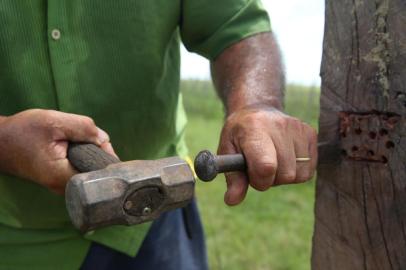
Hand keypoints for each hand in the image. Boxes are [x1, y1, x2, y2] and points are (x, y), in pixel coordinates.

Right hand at [0, 109, 116, 193]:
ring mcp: (62, 185)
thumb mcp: (54, 122)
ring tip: (79, 140)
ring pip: (89, 170)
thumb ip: (83, 128)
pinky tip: (74, 146)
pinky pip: (81, 169)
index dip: (107, 157)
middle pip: (96, 173)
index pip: (99, 173)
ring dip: (91, 154)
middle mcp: (63, 187)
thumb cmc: (23, 132)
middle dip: (99, 153)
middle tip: (90, 137)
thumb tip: (104, 139)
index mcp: (62, 176)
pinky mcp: (60, 180)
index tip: (102, 142)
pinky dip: (82, 157)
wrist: (0, 142)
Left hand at [218, 106, 317, 204]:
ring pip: (299, 175)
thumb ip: (233, 177)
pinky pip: (309, 170)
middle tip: (259, 167)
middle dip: (270, 179)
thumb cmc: (239, 134)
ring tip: (272, 161)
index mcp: (254, 129)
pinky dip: (296, 171)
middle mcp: (279, 126)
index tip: (251, 175)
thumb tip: (232, 201)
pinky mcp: (310, 133)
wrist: (257, 109)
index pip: (266, 165)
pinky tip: (284, 158)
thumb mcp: (227, 152)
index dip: (260, 180)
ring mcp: (298, 128)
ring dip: (284, 176)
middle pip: (285, 174)